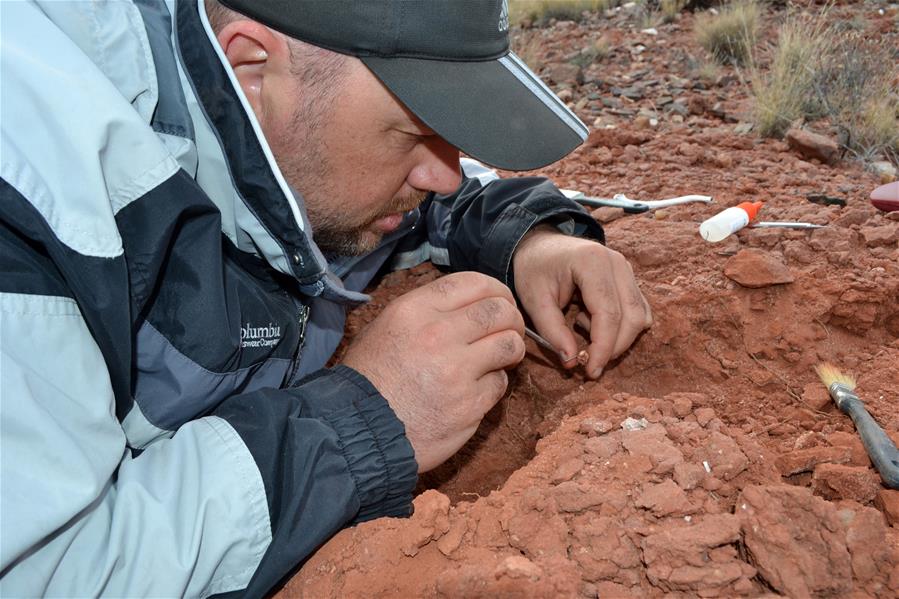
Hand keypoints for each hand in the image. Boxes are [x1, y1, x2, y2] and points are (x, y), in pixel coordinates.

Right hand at [342, 271, 525, 471]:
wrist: (359, 431)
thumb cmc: (369, 380)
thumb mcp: (383, 328)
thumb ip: (424, 311)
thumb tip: (463, 305)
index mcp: (415, 310)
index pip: (473, 283)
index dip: (496, 290)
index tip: (501, 302)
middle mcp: (437, 334)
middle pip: (499, 311)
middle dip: (511, 319)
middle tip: (508, 330)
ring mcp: (456, 370)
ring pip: (509, 344)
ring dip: (511, 349)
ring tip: (502, 358)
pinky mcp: (469, 404)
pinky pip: (500, 383)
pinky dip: (495, 384)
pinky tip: (478, 388)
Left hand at [512, 226, 651, 378]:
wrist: (540, 245)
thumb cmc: (535, 270)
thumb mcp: (534, 301)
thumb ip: (552, 332)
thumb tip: (572, 362)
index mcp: (592, 262)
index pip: (609, 314)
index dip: (603, 347)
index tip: (591, 371)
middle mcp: (617, 263)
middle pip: (631, 317)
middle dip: (613, 348)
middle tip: (588, 364)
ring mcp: (627, 269)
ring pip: (639, 317)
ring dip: (618, 338)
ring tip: (582, 330)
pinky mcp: (629, 279)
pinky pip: (638, 311)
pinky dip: (622, 327)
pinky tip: (592, 321)